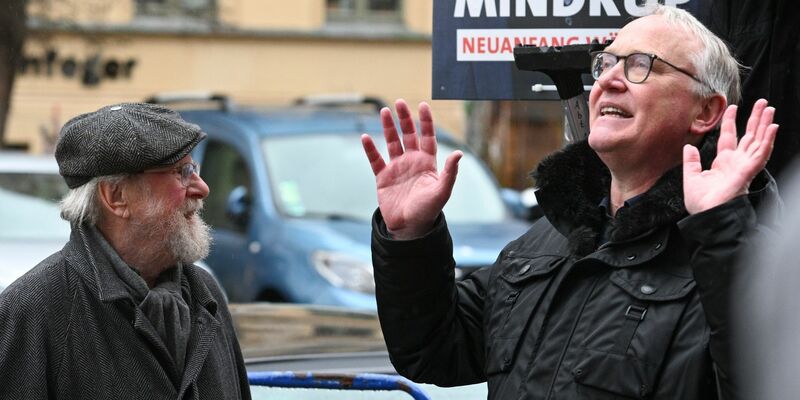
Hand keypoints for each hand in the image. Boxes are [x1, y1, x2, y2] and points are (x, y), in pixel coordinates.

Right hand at [361, 99, 461, 238]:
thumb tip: (458, 153)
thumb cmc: (428, 210)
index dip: (425, 121)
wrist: (409, 227)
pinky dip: (370, 149)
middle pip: (408, 135)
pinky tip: (366, 137)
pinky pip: (375, 160)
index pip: (427, 137)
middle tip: (399, 103)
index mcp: (427, 163)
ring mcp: (396, 168)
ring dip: (388, 128)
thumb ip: (450, 172)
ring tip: (384, 111)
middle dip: (404, 119)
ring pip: (392, 143)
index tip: (423, 105)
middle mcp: (412, 162)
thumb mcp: (442, 191)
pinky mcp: (383, 177)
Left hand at [683, 98, 777, 213]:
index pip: (729, 137)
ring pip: (759, 141)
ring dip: (765, 125)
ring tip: (770, 109)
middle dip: (756, 119)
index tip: (732, 107)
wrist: (706, 215)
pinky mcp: (749, 171)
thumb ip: (691, 162)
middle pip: (749, 135)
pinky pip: (762, 153)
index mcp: (723, 163)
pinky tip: (773, 127)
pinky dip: (768, 140)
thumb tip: (688, 147)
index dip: (731, 121)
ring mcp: (744, 166)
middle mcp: (736, 162)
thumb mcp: (691, 178)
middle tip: (762, 103)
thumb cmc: (701, 203)